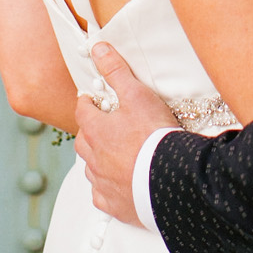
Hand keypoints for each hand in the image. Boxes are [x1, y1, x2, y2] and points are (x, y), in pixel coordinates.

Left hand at [73, 43, 180, 227]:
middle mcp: (93, 157)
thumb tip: (98, 49)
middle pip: (83, 140)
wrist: (170, 178)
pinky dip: (107, 188)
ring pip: (92, 168)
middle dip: (90, 132)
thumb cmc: (153, 135)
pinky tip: (117, 184)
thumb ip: (116, 71)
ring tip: (113, 154)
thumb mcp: (137, 94)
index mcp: (95, 130)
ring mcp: (102, 182)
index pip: (82, 110)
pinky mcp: (113, 203)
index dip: (88, 102)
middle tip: (103, 125)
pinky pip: (102, 195)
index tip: (91, 99)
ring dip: (98, 160)